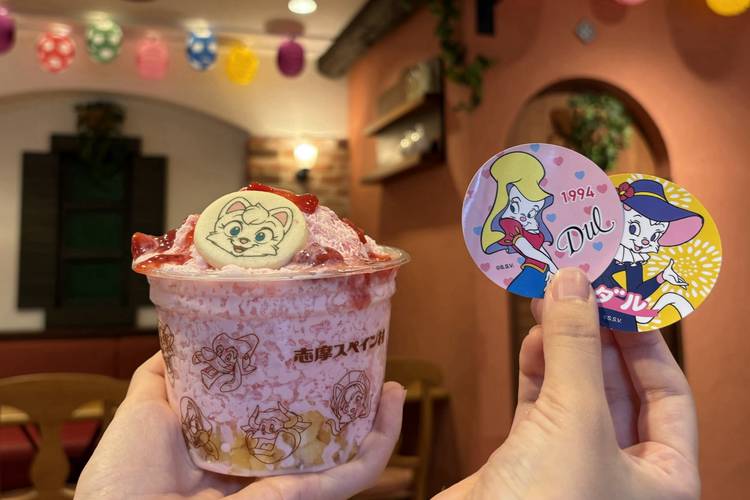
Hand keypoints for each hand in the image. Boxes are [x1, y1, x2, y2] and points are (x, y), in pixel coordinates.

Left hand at [76, 354, 404, 499]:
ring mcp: (285, 490)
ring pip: (351, 462)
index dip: (311, 399)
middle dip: (356, 414)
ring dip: (381, 426)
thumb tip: (181, 337)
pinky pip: (351, 476)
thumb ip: (165, 376)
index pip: (286, 428)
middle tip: (370, 374)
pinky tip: (391, 405)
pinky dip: (379, 445)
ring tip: (394, 388)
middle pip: (326, 446)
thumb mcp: (146, 410)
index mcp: (234, 455)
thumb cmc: (123, 476)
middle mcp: (265, 475)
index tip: (324, 362)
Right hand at [435, 267, 698, 499]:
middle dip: (597, 336)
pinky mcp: (530, 461)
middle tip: (578, 288)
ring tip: (549, 302)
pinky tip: (533, 340)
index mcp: (663, 480)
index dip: (645, 342)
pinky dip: (537, 370)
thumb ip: (576, 346)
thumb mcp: (575, 417)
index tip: (619, 295)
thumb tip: (574, 280)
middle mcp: (624, 474)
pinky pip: (542, 405)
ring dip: (563, 348)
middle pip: (620, 388)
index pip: (669, 394)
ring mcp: (574, 466)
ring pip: (576, 392)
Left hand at [662, 258, 688, 287]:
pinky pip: (679, 284)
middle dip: (684, 283)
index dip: (682, 279)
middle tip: (687, 285)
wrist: (663, 274)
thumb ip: (671, 263)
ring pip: (680, 283)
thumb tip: (671, 259)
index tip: (684, 281)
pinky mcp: (674, 282)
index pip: (680, 278)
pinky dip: (682, 284)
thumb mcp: (669, 267)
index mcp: (676, 276)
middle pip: (681, 281)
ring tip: (686, 286)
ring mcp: (675, 281)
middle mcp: (676, 279)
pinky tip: (685, 285)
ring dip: (684, 284)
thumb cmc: (666, 271)